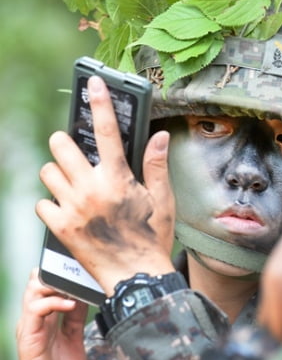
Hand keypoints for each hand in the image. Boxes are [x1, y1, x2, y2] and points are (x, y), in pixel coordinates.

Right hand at [16, 268, 87, 359]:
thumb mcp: (73, 334)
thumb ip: (75, 314)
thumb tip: (82, 293)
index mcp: (43, 315)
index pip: (45, 283)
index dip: (61, 273)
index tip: (80, 269)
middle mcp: (33, 317)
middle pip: (37, 280)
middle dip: (56, 272)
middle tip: (77, 274)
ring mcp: (28, 324)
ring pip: (33, 289)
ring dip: (54, 283)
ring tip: (73, 287)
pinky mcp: (27, 334)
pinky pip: (35, 308)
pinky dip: (54, 301)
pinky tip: (70, 304)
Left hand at [35, 76, 175, 293]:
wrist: (135, 275)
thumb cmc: (152, 237)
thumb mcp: (162, 200)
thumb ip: (156, 165)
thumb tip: (159, 136)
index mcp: (118, 179)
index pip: (109, 132)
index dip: (101, 103)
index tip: (94, 84)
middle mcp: (91, 188)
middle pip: (61, 145)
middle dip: (66, 143)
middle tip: (77, 154)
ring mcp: (72, 208)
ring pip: (47, 171)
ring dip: (58, 173)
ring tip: (74, 184)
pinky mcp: (59, 227)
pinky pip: (41, 203)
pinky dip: (51, 202)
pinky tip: (67, 209)